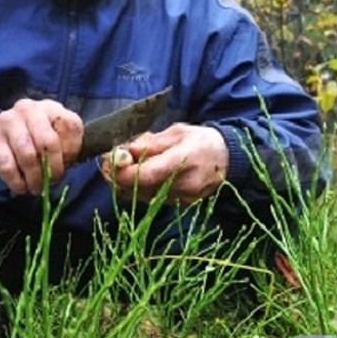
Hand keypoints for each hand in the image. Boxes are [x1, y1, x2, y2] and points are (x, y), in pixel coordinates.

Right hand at [0, 98, 83, 194]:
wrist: (0, 142)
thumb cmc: (35, 143)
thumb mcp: (57, 142)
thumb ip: (66, 150)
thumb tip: (62, 169)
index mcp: (50, 108)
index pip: (69, 126)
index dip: (71, 151)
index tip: (67, 166)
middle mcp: (28, 109)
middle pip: (47, 142)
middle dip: (51, 169)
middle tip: (50, 183)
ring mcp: (6, 120)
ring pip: (27, 154)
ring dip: (34, 177)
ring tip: (35, 187)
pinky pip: (7, 165)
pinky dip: (16, 181)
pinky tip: (20, 186)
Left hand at [105, 124, 227, 203]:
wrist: (228, 158)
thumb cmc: (201, 140)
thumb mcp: (177, 132)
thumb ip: (151, 143)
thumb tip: (126, 150)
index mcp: (184, 159)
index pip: (147, 174)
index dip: (123, 172)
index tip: (109, 162)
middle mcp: (184, 183)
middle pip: (141, 188)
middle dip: (120, 177)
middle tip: (108, 162)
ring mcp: (184, 198)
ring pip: (144, 196)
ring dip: (129, 183)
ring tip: (124, 165)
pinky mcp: (182, 205)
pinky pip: (154, 198)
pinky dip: (142, 188)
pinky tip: (140, 175)